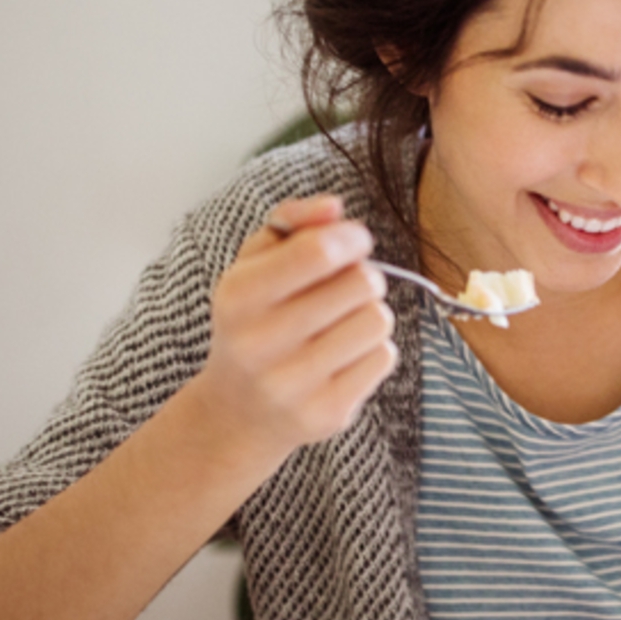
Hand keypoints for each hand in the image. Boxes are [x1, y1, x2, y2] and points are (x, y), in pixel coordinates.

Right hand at [188, 195, 397, 458]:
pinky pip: (383, 358)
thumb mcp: (254, 265)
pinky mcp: (326, 413)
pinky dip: (373, 351)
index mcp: (239, 296)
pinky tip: (344, 358)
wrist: (237, 412)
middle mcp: (260, 342)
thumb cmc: (254, 322)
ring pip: (378, 320)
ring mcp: (293, 383)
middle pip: (361, 283)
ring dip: (370, 315)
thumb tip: (333, 206)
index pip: (319, 252)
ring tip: (342, 324)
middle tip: (343, 291)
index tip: (355, 242)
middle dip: (363, 277)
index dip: (352, 238)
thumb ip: (291, 223)